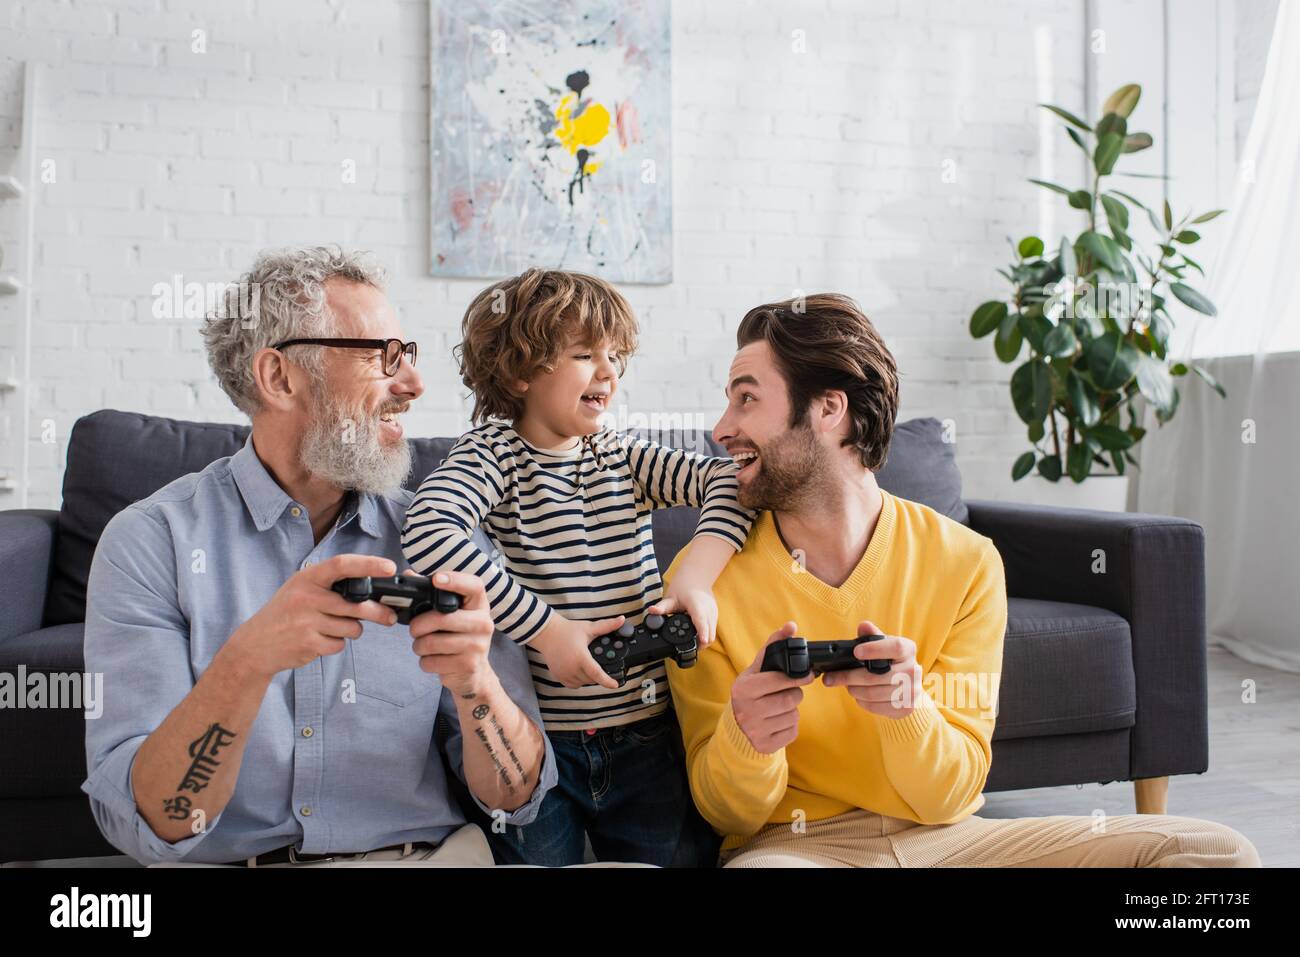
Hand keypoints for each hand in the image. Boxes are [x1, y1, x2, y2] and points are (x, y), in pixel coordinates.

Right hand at [225, 554, 399, 679]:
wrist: (255, 645)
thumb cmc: (286, 613)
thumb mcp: (301, 588)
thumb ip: (331, 586)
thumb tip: (372, 589)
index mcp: (307, 577)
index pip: (342, 564)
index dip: (369, 564)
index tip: (390, 567)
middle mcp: (306, 597)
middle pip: (356, 604)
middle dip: (378, 612)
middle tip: (390, 616)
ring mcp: (306, 621)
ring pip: (352, 627)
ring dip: (351, 630)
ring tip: (333, 628)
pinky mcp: (308, 643)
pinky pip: (340, 644)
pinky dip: (337, 644)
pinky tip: (320, 640)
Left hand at [407, 570, 496, 697]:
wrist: (474, 672)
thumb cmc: (458, 636)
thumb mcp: (451, 614)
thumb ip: (431, 595)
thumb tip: (408, 575)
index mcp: (479, 605)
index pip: (474, 586)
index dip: (455, 580)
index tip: (436, 579)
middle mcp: (483, 623)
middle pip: (442, 618)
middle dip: (418, 625)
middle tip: (415, 629)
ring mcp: (478, 645)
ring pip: (432, 642)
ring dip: (419, 645)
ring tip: (423, 645)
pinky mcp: (468, 665)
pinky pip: (432, 661)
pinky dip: (425, 662)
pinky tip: (433, 660)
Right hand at [529, 613, 625, 689]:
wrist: (547, 633)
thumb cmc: (567, 630)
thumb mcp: (588, 628)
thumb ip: (607, 626)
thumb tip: (622, 620)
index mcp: (580, 657)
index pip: (596, 673)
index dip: (607, 681)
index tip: (615, 685)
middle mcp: (572, 668)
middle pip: (592, 679)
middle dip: (598, 673)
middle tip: (598, 662)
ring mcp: (564, 673)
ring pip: (583, 683)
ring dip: (589, 677)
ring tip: (588, 664)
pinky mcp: (558, 676)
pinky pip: (573, 684)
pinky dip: (579, 680)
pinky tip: (579, 669)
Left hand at [648, 586, 717, 646]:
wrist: (697, 576)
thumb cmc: (684, 586)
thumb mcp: (671, 597)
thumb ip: (662, 607)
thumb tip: (652, 611)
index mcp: (697, 605)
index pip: (701, 621)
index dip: (702, 633)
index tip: (701, 642)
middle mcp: (708, 610)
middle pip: (709, 634)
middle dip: (700, 644)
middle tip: (687, 648)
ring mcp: (714, 613)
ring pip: (712, 634)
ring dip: (703, 640)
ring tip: (690, 642)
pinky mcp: (715, 615)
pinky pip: (713, 630)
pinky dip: (706, 635)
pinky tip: (696, 634)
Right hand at [730, 621, 813, 753]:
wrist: (737, 726)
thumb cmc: (751, 692)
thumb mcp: (757, 669)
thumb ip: (773, 646)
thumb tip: (791, 626)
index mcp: (744, 688)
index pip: (780, 680)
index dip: (798, 677)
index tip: (808, 675)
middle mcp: (747, 710)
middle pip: (790, 699)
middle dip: (794, 694)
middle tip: (787, 692)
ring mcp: (755, 730)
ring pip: (793, 716)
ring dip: (792, 710)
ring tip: (780, 707)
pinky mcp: (765, 745)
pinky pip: (792, 732)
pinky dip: (790, 726)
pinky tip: (778, 721)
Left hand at [820, 621, 925, 718]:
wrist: (909, 685)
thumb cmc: (891, 661)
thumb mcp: (883, 645)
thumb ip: (872, 635)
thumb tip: (863, 626)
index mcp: (908, 649)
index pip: (894, 647)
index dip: (874, 649)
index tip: (856, 652)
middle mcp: (913, 669)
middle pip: (875, 675)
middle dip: (848, 677)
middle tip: (832, 677)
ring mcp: (912, 691)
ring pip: (873, 693)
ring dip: (854, 690)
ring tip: (847, 686)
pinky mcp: (906, 708)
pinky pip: (877, 707)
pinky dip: (862, 702)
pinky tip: (859, 696)